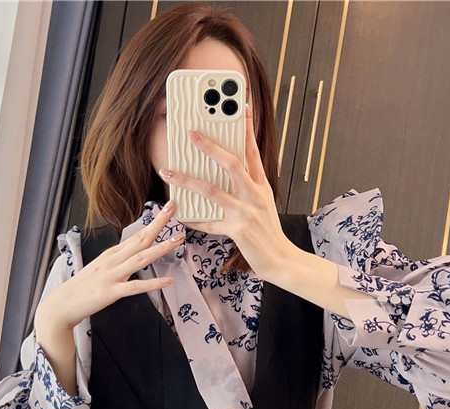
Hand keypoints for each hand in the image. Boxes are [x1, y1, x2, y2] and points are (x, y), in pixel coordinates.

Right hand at [35, 200, 181, 333]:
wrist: (62, 305)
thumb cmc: (81, 288)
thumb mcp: (100, 268)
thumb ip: (116, 261)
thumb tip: (131, 255)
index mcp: (111, 254)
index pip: (136, 235)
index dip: (153, 222)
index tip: (167, 210)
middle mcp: (112, 261)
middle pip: (140, 239)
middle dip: (158, 224)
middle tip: (173, 209)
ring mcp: (112, 275)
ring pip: (140, 258)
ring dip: (160, 248)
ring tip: (177, 240)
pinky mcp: (111, 292)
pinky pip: (136, 287)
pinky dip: (153, 283)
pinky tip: (168, 280)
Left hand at [158, 104, 291, 279]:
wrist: (281, 260)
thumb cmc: (269, 231)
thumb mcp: (264, 203)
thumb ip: (248, 186)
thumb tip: (226, 171)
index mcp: (261, 185)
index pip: (252, 151)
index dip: (245, 128)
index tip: (239, 106)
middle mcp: (255, 195)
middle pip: (232, 163)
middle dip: (210, 147)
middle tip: (191, 133)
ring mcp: (246, 213)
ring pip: (213, 191)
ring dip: (187, 180)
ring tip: (168, 172)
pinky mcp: (238, 231)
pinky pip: (210, 223)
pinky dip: (194, 220)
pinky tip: (180, 214)